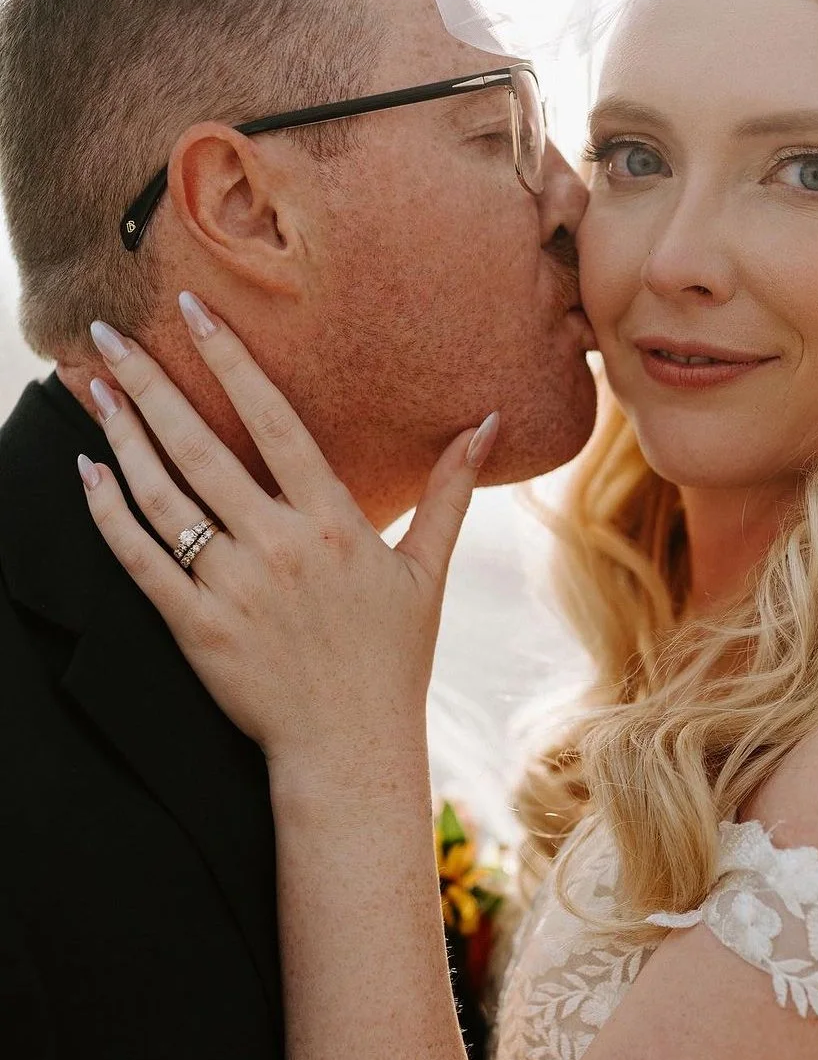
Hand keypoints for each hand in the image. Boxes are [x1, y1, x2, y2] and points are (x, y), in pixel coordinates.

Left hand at [78, 293, 498, 794]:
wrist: (349, 748)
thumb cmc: (391, 658)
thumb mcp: (427, 571)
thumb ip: (450, 491)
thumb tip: (490, 424)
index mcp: (333, 522)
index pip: (274, 421)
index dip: (232, 362)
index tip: (195, 311)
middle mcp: (278, 545)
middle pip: (201, 447)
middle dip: (149, 384)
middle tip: (104, 336)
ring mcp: (231, 587)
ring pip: (163, 495)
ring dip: (120, 436)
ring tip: (90, 388)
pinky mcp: (195, 628)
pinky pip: (140, 560)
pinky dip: (108, 514)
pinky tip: (85, 472)